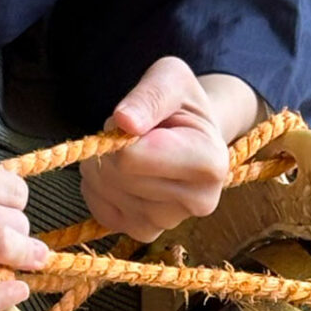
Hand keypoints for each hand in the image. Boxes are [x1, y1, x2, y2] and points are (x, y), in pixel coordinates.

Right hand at [0, 159, 51, 310]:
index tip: (9, 215)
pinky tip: (15, 293)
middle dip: (18, 232)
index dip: (14, 205)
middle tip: (9, 246)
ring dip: (22, 258)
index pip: (6, 187)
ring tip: (23, 266)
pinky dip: (4, 297)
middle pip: (12, 218)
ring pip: (5, 248)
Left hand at [78, 60, 259, 240]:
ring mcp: (170, 222)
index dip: (122, 133)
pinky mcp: (145, 232)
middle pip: (116, 175)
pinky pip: (100, 209)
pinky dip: (100, 187)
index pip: (132, 158)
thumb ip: (149, 95)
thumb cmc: (181, 104)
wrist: (190, 133)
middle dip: (111, 147)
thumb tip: (124, 122)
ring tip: (134, 151)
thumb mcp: (171, 78)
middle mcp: (199, 202)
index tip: (140, 120)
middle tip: (135, 134)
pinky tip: (123, 173)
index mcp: (210, 163)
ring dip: (104, 164)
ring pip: (106, 191)